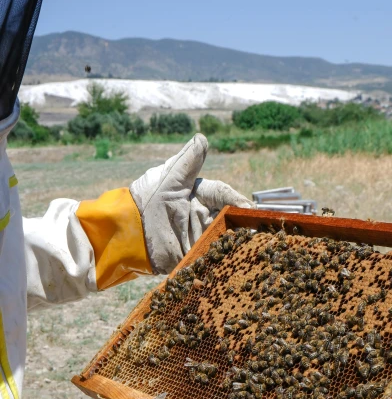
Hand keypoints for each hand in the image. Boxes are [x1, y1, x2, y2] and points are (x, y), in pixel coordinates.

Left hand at [130, 133, 250, 274]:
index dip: (237, 200)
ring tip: (250, 244)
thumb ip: (187, 162)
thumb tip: (201, 138)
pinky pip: (212, 255)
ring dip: (236, 240)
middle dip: (243, 222)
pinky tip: (233, 259)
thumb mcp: (169, 179)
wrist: (127, 230)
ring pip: (224, 236)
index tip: (248, 207)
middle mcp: (202, 213)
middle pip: (229, 217)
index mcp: (199, 194)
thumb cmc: (146, 200)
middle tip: (257, 228)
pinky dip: (223, 257)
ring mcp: (199, 235)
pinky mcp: (194, 254)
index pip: (223, 194)